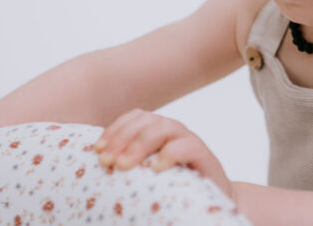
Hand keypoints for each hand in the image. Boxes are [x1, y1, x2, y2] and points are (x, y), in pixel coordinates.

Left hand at [92, 108, 233, 199]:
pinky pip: (188, 146)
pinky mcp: (205, 157)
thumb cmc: (176, 184)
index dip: (115, 129)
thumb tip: (98, 163)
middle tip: (107, 161)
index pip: (136, 117)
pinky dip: (170, 154)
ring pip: (164, 127)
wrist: (214, 195)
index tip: (97, 149)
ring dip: (140, 144)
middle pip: (146, 120)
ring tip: (124, 165)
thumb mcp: (148, 169)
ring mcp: (189, 141)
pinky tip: (155, 168)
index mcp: (159, 130)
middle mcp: (174, 130)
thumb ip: (132, 160)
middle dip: (122, 138)